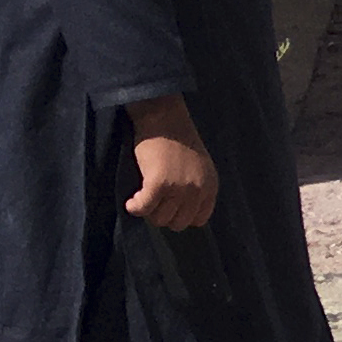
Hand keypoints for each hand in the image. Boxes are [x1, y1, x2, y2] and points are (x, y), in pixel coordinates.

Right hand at [124, 96, 217, 229]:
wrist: (164, 118)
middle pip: (178, 223)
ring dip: (148, 211)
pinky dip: (134, 207)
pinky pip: (144, 208)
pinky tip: (131, 201)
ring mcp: (180, 187)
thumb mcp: (198, 167)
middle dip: (162, 214)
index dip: (180, 215)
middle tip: (152, 200)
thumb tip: (180, 214)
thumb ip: (196, 189)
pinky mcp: (159, 183)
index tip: (168, 205)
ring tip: (142, 195)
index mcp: (211, 186)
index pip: (198, 220)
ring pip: (159, 219)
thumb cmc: (177, 140)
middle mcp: (198, 190)